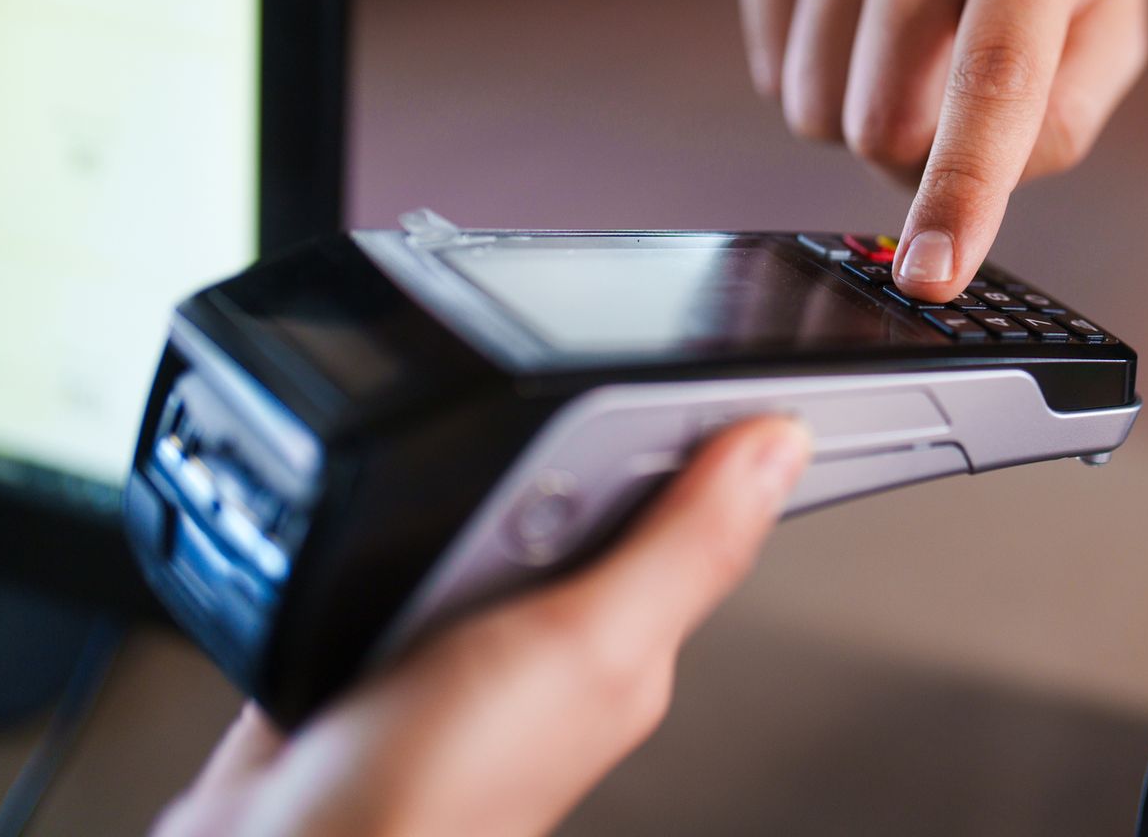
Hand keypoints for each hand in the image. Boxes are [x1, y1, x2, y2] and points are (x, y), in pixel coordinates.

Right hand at [154, 416, 810, 836]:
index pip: (687, 501)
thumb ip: (682, 545)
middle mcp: (549, 632)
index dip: (695, 425)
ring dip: (455, 470)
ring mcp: (457, 630)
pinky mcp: (371, 631)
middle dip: (547, 434)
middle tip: (525, 417)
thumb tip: (780, 448)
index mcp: (629, 633)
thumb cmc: (440, 801)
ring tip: (443, 459)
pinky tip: (367, 507)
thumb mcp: (586, 646)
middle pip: (573, 485)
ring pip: (478, 505)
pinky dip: (376, 513)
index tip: (698, 354)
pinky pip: (387, 539)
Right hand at [739, 0, 1147, 300]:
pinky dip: (823, 72)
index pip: (991, 82)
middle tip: (962, 91)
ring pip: (815, 106)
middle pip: (885, 119)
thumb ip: (1060, 122)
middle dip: (921, 149)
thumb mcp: (1113, 27)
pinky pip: (771, 70)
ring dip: (869, 113)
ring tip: (920, 43)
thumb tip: (962, 188)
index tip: (933, 277)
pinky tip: (870, 11)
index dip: (960, 190)